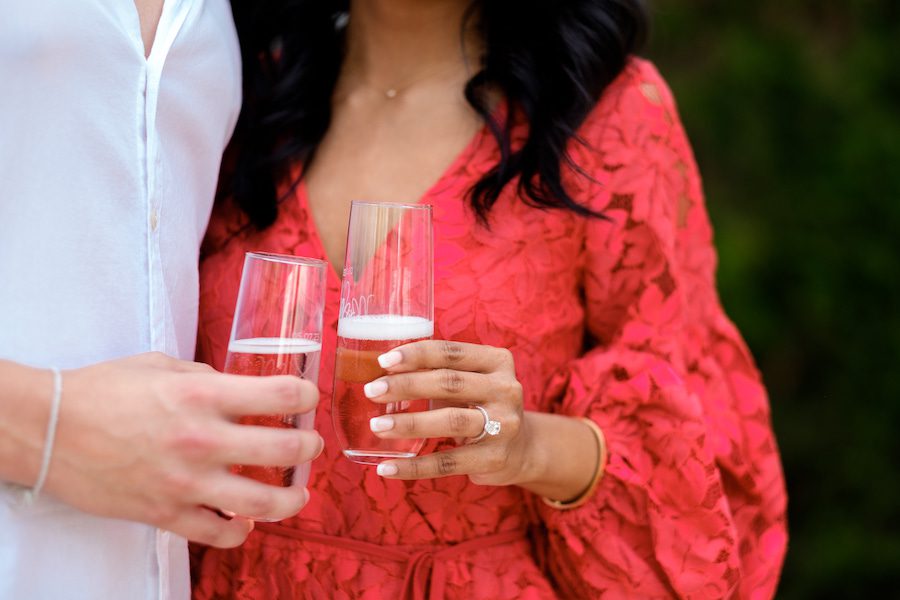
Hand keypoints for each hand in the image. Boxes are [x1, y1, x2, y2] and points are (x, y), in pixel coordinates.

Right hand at [44, 353, 321, 547]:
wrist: (48, 430)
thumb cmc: (102, 391)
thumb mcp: (161, 366)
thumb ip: (206, 377)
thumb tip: (238, 389)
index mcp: (202, 395)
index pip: (280, 394)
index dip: (307, 395)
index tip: (310, 397)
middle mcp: (202, 440)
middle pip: (285, 449)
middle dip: (309, 447)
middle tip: (311, 445)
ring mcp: (186, 483)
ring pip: (263, 502)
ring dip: (292, 499)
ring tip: (299, 493)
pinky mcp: (166, 514)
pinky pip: (218, 534)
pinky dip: (240, 531)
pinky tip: (247, 522)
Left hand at [364, 341, 531, 485]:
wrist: (522, 449)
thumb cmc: (481, 405)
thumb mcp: (472, 380)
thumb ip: (440, 371)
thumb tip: (381, 371)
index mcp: (497, 362)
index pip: (452, 352)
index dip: (416, 354)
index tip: (384, 361)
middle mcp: (506, 389)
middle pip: (449, 383)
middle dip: (406, 386)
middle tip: (372, 391)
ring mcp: (504, 425)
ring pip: (450, 421)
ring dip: (409, 423)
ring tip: (377, 427)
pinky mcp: (494, 458)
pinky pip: (448, 462)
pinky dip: (414, 466)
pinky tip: (387, 467)